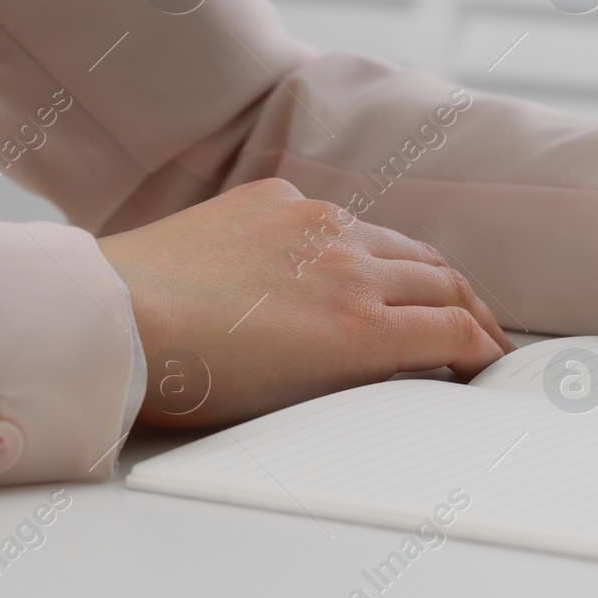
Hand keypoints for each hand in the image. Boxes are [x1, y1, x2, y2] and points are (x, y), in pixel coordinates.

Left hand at [97, 178, 511, 427]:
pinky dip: (360, 243)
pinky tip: (349, 261)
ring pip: (401, 243)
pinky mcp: (277, 196)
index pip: (456, 331)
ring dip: (428, 272)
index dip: (485, 350)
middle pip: (446, 281)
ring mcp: (316, 222)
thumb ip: (362, 374)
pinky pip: (342, 216)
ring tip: (435, 292)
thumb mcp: (294, 400)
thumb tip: (402, 362)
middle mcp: (351, 266)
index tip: (492, 362)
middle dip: (475, 310)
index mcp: (359, 328)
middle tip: (486, 330)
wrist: (106, 319)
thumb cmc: (183, 379)